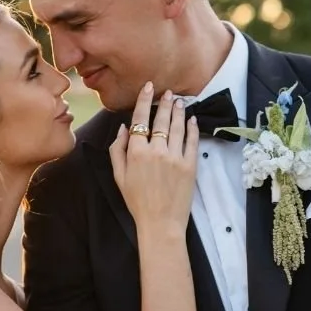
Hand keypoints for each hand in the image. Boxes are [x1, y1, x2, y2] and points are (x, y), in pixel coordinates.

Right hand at [109, 84, 198, 228]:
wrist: (160, 223)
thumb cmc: (137, 201)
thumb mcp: (118, 176)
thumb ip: (118, 150)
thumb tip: (123, 128)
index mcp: (136, 152)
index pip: (140, 119)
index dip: (144, 100)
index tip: (148, 87)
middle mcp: (156, 151)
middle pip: (161, 119)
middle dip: (165, 102)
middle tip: (169, 92)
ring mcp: (175, 157)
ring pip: (178, 127)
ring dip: (179, 112)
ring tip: (179, 102)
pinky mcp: (190, 165)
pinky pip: (192, 141)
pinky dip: (192, 128)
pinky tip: (192, 120)